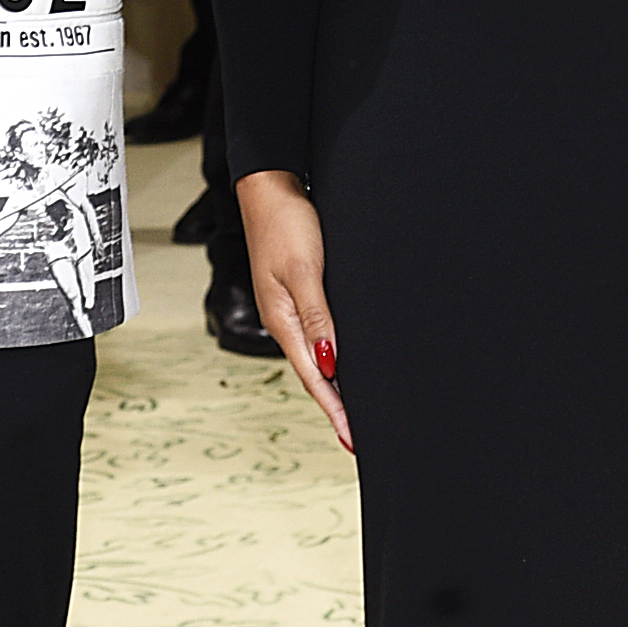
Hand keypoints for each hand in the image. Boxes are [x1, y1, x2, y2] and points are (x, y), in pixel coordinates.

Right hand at [236, 170, 352, 449]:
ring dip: (335, 387)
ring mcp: (290, 310)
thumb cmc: (286, 222)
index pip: (314, 378)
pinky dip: (332, 359)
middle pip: (314, 376)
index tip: (353, 439)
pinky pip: (318, 338)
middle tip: (357, 439)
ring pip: (317, 359)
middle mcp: (285, 321)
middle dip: (336, 408)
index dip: (335, 410)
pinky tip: (341, 366)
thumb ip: (318, 319)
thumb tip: (328, 364)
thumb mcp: (304, 271)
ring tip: (353, 414)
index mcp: (283, 321)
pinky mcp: (298, 295)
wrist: (270, 187)